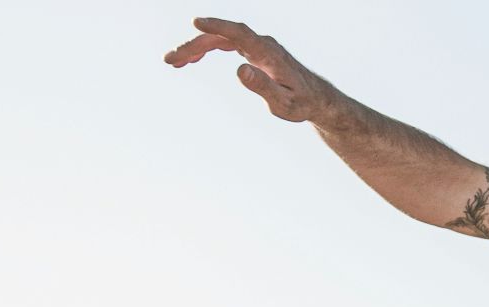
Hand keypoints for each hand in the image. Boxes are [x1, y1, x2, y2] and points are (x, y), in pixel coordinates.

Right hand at [165, 18, 340, 124]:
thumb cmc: (302, 103)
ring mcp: (257, 46)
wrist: (317, 99)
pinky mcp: (254, 51)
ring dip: (195, 47)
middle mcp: (262, 44)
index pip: (239, 33)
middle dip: (194, 45)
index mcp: (268, 53)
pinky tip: (191, 59)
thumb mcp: (284, 103)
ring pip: (220, 40)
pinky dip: (207, 49)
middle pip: (223, 37)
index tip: (196, 22)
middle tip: (170, 60)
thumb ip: (263, 87)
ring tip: (174, 62)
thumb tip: (240, 70)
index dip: (218, 26)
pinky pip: (225, 44)